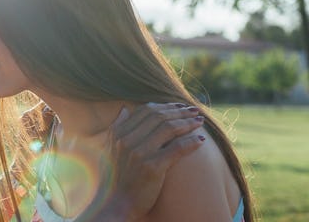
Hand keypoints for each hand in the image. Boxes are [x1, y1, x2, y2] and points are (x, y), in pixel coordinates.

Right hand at [76, 102, 204, 221]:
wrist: (116, 204)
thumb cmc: (115, 177)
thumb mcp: (110, 149)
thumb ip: (116, 128)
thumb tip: (125, 108)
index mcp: (118, 133)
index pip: (145, 111)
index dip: (165, 106)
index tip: (179, 107)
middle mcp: (127, 140)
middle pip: (158, 117)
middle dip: (179, 112)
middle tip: (194, 111)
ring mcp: (139, 154)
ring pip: (169, 129)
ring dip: (187, 124)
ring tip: (199, 122)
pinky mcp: (152, 168)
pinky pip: (177, 149)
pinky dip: (190, 142)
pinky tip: (200, 140)